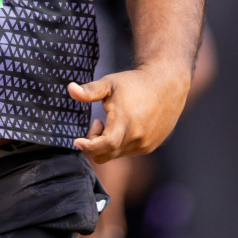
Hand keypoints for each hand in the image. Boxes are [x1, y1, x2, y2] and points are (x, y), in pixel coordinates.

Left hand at [68, 65, 190, 162]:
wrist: (167, 85)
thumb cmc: (135, 82)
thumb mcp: (110, 83)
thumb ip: (89, 91)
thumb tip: (70, 89)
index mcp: (125, 122)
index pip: (104, 145)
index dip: (88, 146)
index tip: (77, 141)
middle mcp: (137, 137)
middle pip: (106, 154)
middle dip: (94, 144)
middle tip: (96, 123)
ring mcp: (145, 144)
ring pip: (117, 154)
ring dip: (108, 143)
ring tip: (111, 122)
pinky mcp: (151, 145)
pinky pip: (129, 152)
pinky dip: (120, 144)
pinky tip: (123, 126)